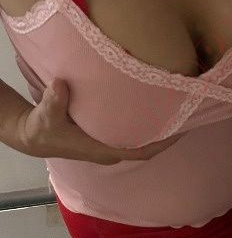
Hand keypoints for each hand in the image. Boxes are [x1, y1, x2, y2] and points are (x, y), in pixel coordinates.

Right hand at [17, 79, 180, 165]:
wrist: (35, 137)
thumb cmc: (43, 128)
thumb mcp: (46, 114)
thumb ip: (54, 100)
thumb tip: (61, 85)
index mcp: (104, 150)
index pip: (141, 152)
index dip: (162, 144)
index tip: (181, 131)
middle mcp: (112, 151)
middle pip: (149, 148)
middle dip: (169, 135)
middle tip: (190, 115)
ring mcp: (111, 145)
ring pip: (144, 142)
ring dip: (161, 130)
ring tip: (181, 111)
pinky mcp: (108, 138)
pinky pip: (135, 135)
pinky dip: (149, 126)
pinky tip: (159, 110)